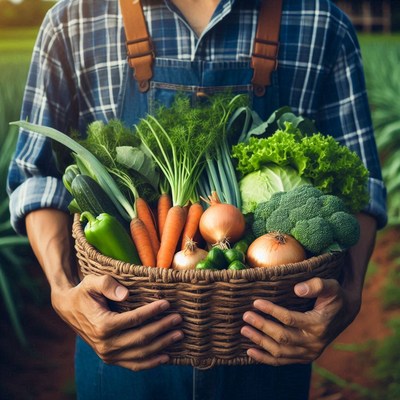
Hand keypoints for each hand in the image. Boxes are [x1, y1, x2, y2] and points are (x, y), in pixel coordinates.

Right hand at [51, 274, 183, 370]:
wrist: (68, 309)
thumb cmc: (84, 292)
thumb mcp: (92, 282)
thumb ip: (107, 284)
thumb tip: (125, 294)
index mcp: (102, 325)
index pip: (134, 319)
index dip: (152, 312)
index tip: (167, 303)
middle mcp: (105, 344)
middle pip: (141, 338)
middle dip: (163, 328)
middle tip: (179, 319)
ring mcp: (108, 354)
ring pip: (141, 354)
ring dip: (162, 345)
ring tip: (179, 335)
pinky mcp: (110, 358)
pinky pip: (134, 364)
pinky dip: (151, 362)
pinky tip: (166, 356)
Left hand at [240, 277, 360, 365]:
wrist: (345, 313)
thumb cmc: (334, 296)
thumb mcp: (331, 286)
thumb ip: (316, 285)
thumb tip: (297, 289)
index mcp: (319, 324)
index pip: (290, 319)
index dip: (272, 311)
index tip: (256, 302)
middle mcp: (314, 342)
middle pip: (282, 337)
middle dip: (262, 326)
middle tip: (245, 316)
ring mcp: (309, 353)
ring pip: (280, 352)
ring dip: (260, 342)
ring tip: (244, 330)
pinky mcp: (304, 357)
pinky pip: (282, 361)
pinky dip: (265, 358)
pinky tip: (250, 351)